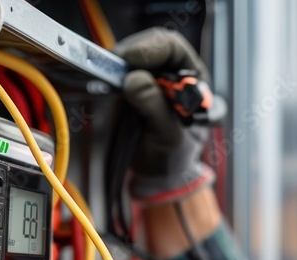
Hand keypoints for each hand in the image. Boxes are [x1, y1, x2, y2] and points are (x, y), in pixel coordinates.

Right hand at [115, 28, 213, 205]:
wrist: (159, 177)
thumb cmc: (173, 157)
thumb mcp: (169, 137)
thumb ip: (155, 108)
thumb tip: (134, 79)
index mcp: (193, 80)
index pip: (173, 49)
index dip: (152, 48)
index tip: (132, 59)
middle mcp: (171, 73)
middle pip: (149, 46)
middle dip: (131, 54)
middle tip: (113, 68)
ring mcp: (148, 78)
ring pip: (129, 57)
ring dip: (116, 65)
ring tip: (108, 81)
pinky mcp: (127, 87)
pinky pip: (115, 72)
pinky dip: (107, 75)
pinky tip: (104, 85)